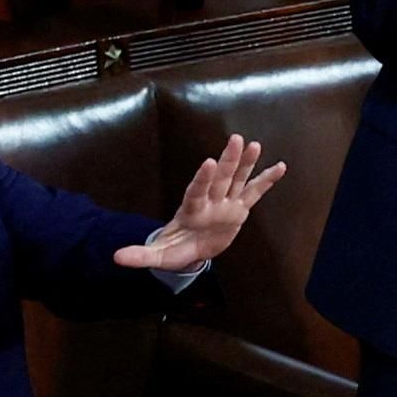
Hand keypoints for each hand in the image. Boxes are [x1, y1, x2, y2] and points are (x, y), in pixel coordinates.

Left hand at [116, 134, 285, 271]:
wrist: (192, 250)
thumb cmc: (175, 249)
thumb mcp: (158, 256)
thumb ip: (141, 255)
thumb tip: (116, 257)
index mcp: (191, 210)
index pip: (197, 191)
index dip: (202, 179)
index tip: (208, 163)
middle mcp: (210, 201)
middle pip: (220, 179)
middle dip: (228, 160)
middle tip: (235, 139)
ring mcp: (225, 203)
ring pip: (237, 180)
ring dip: (245, 163)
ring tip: (254, 145)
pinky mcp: (239, 209)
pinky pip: (254, 193)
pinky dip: (266, 180)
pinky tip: (280, 166)